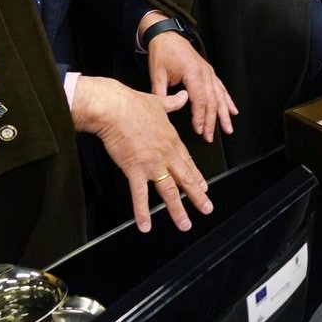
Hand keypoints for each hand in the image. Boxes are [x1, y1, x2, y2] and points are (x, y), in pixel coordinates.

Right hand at [71, 76, 211, 232]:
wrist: (115, 108)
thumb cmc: (133, 103)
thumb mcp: (158, 102)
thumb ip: (172, 102)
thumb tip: (182, 96)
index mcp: (172, 140)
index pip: (188, 162)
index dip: (196, 176)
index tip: (204, 187)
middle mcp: (166, 154)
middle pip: (185, 179)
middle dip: (197, 196)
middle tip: (207, 208)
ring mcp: (152, 164)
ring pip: (168, 191)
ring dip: (177, 210)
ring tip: (185, 225)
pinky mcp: (134, 169)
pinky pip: (140, 195)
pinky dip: (142, 212)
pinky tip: (145, 226)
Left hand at [141, 14, 236, 140]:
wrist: (167, 35)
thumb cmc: (162, 52)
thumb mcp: (157, 73)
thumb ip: (161, 93)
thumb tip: (163, 111)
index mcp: (192, 72)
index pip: (199, 98)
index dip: (200, 116)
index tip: (199, 129)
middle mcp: (204, 72)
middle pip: (211, 100)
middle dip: (212, 121)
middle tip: (209, 137)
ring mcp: (209, 72)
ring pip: (219, 96)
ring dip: (224, 114)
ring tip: (228, 129)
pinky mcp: (210, 73)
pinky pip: (221, 89)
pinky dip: (228, 101)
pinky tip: (233, 111)